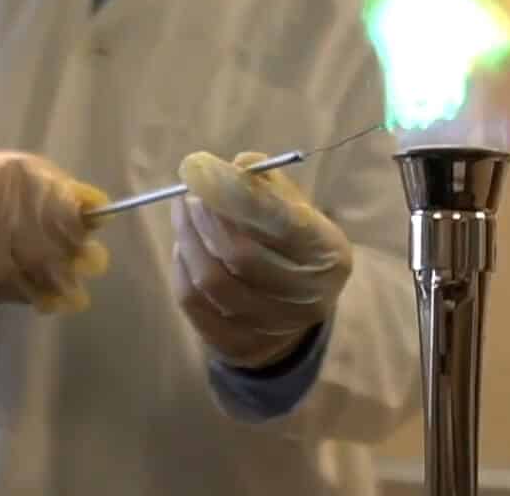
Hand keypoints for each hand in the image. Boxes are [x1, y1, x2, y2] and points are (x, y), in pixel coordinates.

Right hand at [0, 151, 110, 313]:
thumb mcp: (34, 176)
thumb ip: (69, 195)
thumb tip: (103, 213)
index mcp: (14, 177)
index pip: (55, 214)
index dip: (76, 241)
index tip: (92, 257)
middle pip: (35, 253)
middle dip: (62, 277)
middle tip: (78, 294)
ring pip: (11, 281)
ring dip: (38, 294)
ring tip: (57, 300)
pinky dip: (6, 297)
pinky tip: (15, 290)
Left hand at [171, 150, 352, 368]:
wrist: (294, 311)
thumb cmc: (292, 246)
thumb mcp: (295, 210)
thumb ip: (267, 186)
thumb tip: (237, 165)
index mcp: (328, 254)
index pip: (280, 221)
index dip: (235, 192)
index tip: (200, 166)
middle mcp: (307, 297)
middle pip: (241, 255)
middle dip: (207, 217)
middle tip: (190, 194)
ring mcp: (272, 327)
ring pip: (211, 280)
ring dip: (188, 239)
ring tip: (184, 213)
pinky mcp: (237, 345)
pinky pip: (193, 302)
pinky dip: (181, 267)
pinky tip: (184, 246)